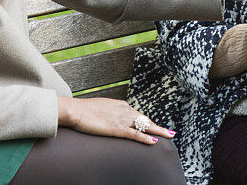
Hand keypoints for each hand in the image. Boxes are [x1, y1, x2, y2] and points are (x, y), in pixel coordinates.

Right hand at [57, 96, 173, 144]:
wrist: (76, 110)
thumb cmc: (84, 110)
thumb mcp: (101, 109)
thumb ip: (110, 113)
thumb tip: (111, 118)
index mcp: (121, 105)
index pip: (138, 115)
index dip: (148, 122)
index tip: (156, 126)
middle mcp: (125, 110)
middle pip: (145, 120)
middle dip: (158, 127)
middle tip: (170, 132)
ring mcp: (122, 119)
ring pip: (145, 126)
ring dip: (158, 132)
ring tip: (169, 136)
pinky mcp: (117, 128)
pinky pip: (135, 134)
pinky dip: (145, 138)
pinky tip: (154, 141)